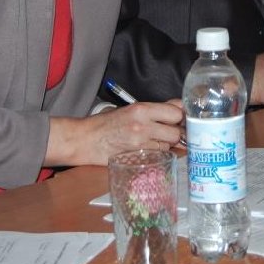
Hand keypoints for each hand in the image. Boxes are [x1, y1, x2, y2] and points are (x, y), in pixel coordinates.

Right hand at [46, 100, 183, 166]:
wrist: (84, 139)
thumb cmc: (106, 123)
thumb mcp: (129, 109)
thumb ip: (154, 108)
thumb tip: (178, 106)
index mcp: (141, 108)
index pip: (176, 111)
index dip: (179, 116)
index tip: (178, 119)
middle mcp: (143, 124)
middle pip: (176, 131)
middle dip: (175, 132)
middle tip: (167, 132)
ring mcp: (140, 143)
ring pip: (169, 145)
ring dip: (166, 144)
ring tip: (153, 140)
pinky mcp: (137, 157)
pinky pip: (158, 155)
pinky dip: (157, 153)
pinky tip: (147, 149)